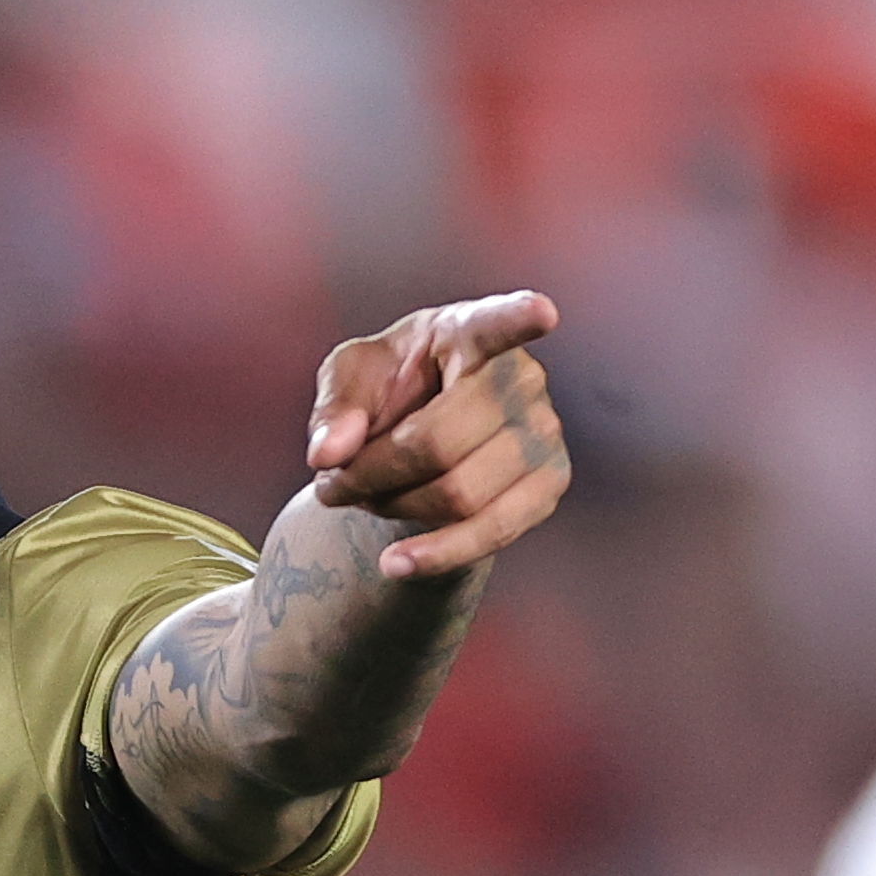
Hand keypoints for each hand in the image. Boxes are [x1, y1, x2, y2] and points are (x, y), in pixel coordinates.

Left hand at [305, 289, 569, 580]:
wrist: (421, 433)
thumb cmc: (390, 388)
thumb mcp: (350, 379)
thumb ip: (336, 406)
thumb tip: (328, 453)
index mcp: (469, 331)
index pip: (497, 324)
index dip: (519, 319)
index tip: (542, 312)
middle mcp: (521, 378)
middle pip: (438, 443)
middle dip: (371, 474)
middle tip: (332, 484)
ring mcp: (543, 433)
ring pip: (459, 495)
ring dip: (395, 508)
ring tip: (366, 498)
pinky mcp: (548, 485)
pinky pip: (493, 531)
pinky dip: (438, 553)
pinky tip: (396, 564)